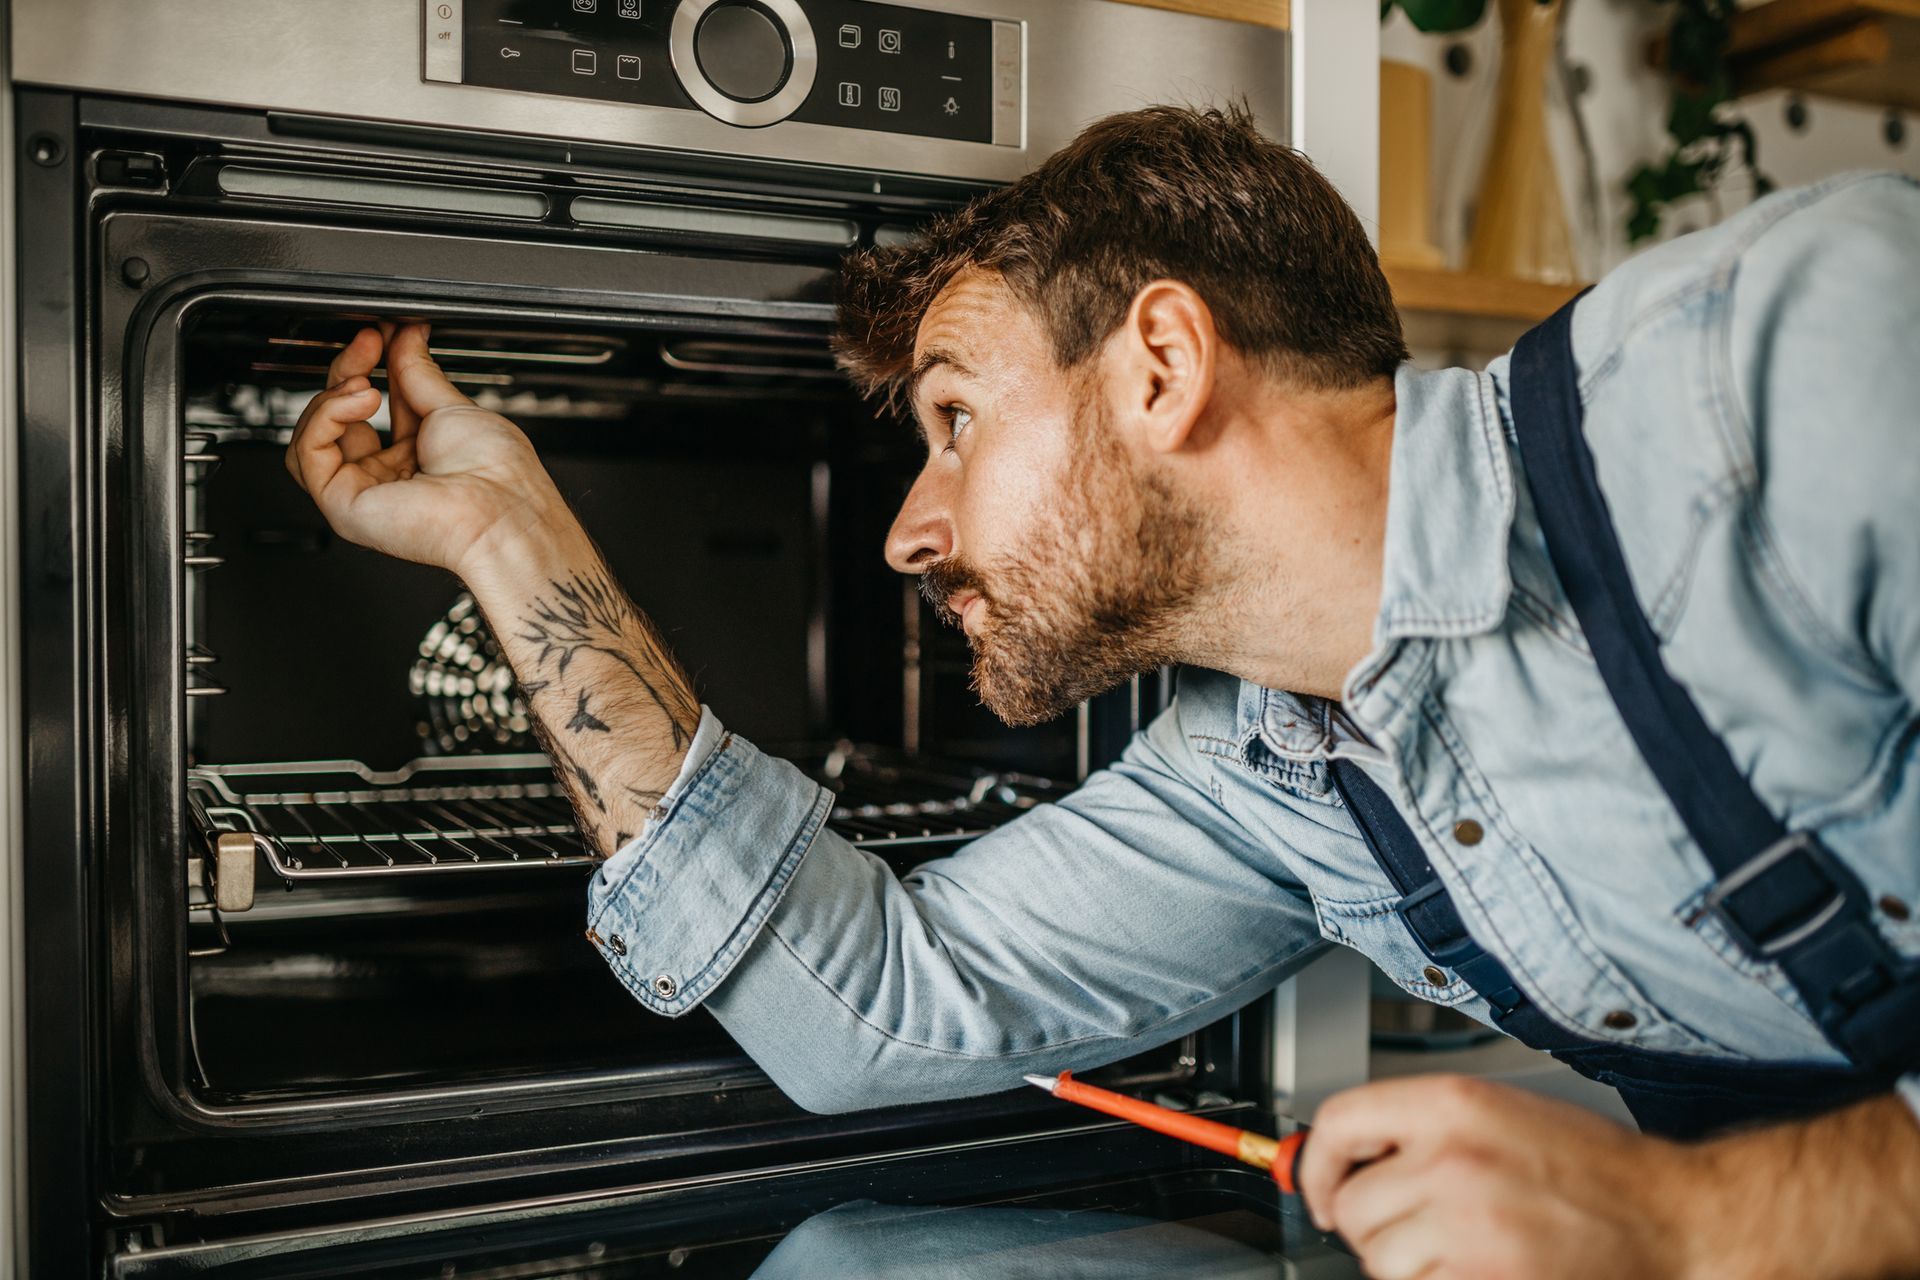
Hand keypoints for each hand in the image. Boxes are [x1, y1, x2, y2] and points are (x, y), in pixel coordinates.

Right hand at [286, 323, 567, 575]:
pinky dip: (327, 416)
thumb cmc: (496, 474)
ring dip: (334, 394)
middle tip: (369, 341)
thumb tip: (404, 337)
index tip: (379, 334)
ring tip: (367, 381)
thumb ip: (418, 371)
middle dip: (350, 370)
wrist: (500, 510)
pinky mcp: (343, 505)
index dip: (373, 365)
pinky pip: (308, 453)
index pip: (375, 403)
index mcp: (418, 455)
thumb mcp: (453, 407)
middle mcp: (388, 476)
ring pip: (316, 434)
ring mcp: (365, 492)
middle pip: (340, 415)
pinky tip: (361, 399)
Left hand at [1297, 1075, 1705, 1279]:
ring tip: (1465, 1248)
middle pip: (1352, 1203)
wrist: (1673, 1223)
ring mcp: (1468, 1227)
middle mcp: (1453, 1161)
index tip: (1319, 1186)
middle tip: (1424, 1225)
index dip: (1316, 1162)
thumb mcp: (1502, 1113)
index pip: (1339, 1122)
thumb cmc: (1596, 1170)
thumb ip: (1422, 1127)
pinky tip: (1482, 1269)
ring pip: (1379, 1259)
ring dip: (1408, 1264)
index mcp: (1455, 1106)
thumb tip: (1345, 1155)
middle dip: (1376, 1224)